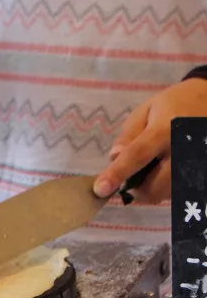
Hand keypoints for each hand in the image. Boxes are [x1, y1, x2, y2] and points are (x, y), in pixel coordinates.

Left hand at [94, 78, 206, 202]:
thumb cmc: (174, 104)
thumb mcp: (145, 111)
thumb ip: (128, 135)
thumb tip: (114, 158)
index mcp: (165, 130)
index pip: (137, 156)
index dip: (117, 174)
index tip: (100, 189)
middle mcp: (183, 150)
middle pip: (154, 186)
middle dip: (136, 189)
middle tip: (130, 177)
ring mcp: (197, 163)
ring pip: (167, 194)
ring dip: (152, 188)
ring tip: (153, 166)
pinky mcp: (202, 172)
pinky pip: (180, 190)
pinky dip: (167, 186)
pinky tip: (166, 168)